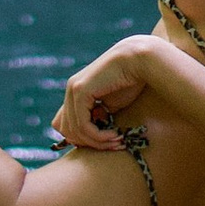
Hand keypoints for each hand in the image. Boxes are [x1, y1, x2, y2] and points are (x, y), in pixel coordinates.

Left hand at [53, 36, 156, 150]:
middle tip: (115, 145)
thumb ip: (96, 118)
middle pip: (68, 131)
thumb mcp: (109, 105)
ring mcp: (73, 89)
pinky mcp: (80, 91)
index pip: (66, 125)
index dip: (83, 139)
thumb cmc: (130, 82)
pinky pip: (83, 125)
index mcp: (75, 92)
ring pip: (75, 131)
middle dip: (91, 144)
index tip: (105, 143)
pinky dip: (98, 136)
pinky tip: (115, 134)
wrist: (138, 61)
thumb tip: (87, 137)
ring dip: (98, 142)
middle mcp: (70, 90)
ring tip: (118, 141)